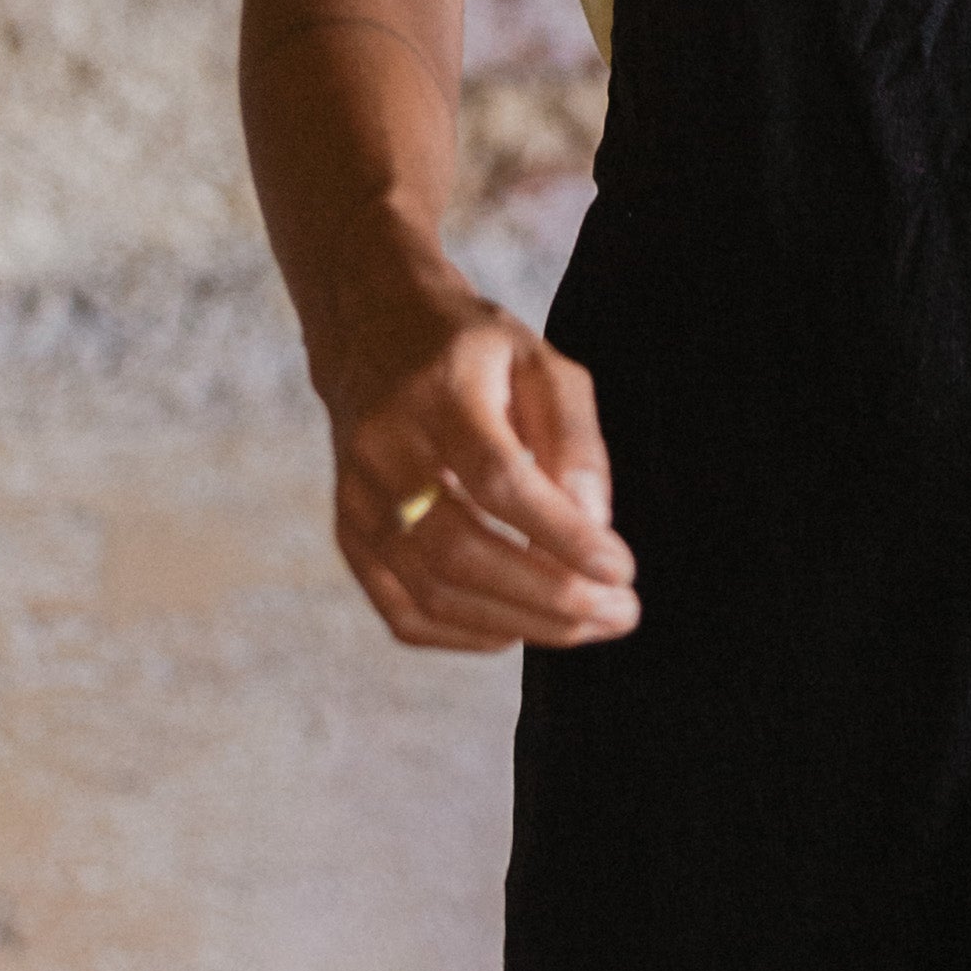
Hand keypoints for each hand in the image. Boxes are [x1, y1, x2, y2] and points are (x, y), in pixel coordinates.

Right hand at [327, 284, 639, 655]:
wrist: (373, 334)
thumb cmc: (475, 352)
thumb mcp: (541, 361)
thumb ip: (573, 437)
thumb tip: (592, 525)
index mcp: (438, 394)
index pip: (496, 480)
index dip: (561, 535)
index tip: (621, 569)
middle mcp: (384, 449)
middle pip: (459, 550)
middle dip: (548, 596)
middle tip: (620, 612)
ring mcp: (357, 499)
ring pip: (431, 592)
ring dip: (519, 623)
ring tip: (587, 624)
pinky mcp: (349, 535)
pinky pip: (402, 612)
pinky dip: (466, 635)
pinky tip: (518, 627)